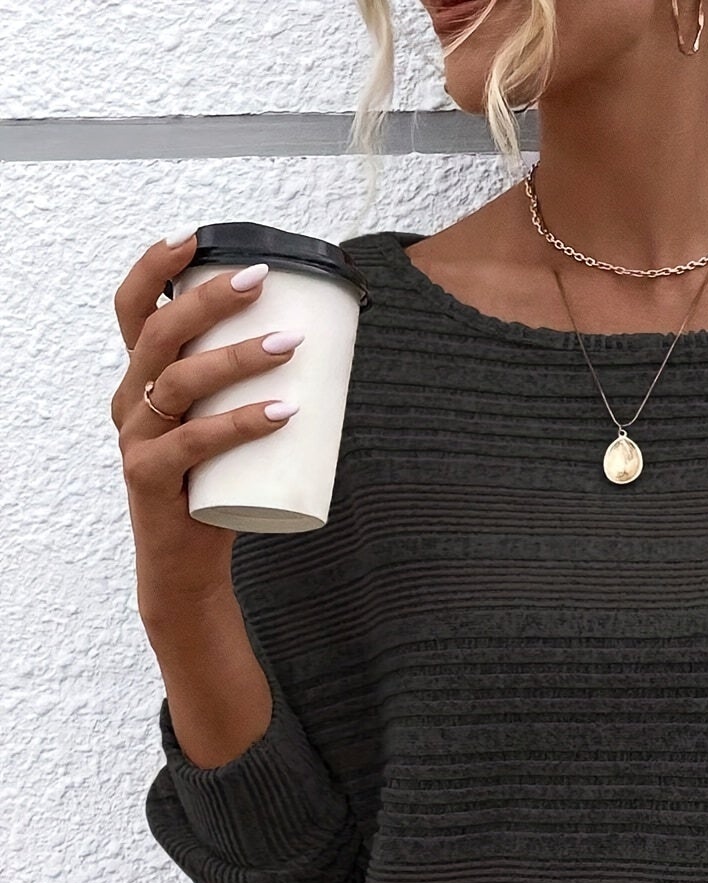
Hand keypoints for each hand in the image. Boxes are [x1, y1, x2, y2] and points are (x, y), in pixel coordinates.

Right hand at [109, 231, 301, 625]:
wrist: (189, 566)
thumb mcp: (228, 429)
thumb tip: (324, 348)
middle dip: (209, 298)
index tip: (195, 238)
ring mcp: (135, 439)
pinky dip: (239, 424)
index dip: (155, 269)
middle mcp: (130, 402)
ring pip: (179, 381)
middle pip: (158, 333)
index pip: (133, 310)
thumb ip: (252, 391)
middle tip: (262, 280)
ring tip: (289, 345)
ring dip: (237, 357)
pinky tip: (281, 412)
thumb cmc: (215, 489)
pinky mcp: (148, 477)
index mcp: (142, 381)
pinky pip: (194, 441)